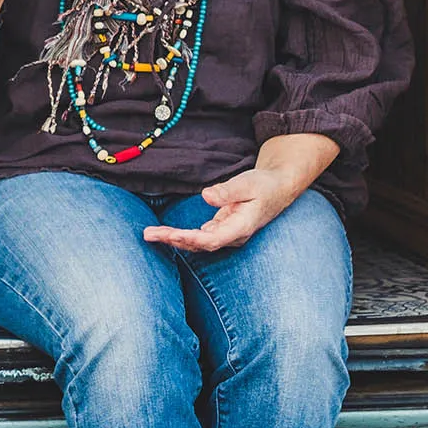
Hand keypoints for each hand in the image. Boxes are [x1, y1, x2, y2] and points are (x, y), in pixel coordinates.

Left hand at [143, 166, 302, 252]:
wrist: (278, 188)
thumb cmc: (264, 185)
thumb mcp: (247, 184)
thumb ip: (226, 192)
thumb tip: (206, 196)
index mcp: (241, 227)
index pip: (211, 240)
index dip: (189, 238)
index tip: (169, 234)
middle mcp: (233, 235)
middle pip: (200, 244)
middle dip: (173, 240)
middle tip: (148, 234)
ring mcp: (227, 233)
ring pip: (197, 242)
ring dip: (174, 238)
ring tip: (150, 234)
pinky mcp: (222, 228)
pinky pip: (199, 236)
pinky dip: (181, 234)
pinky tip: (164, 233)